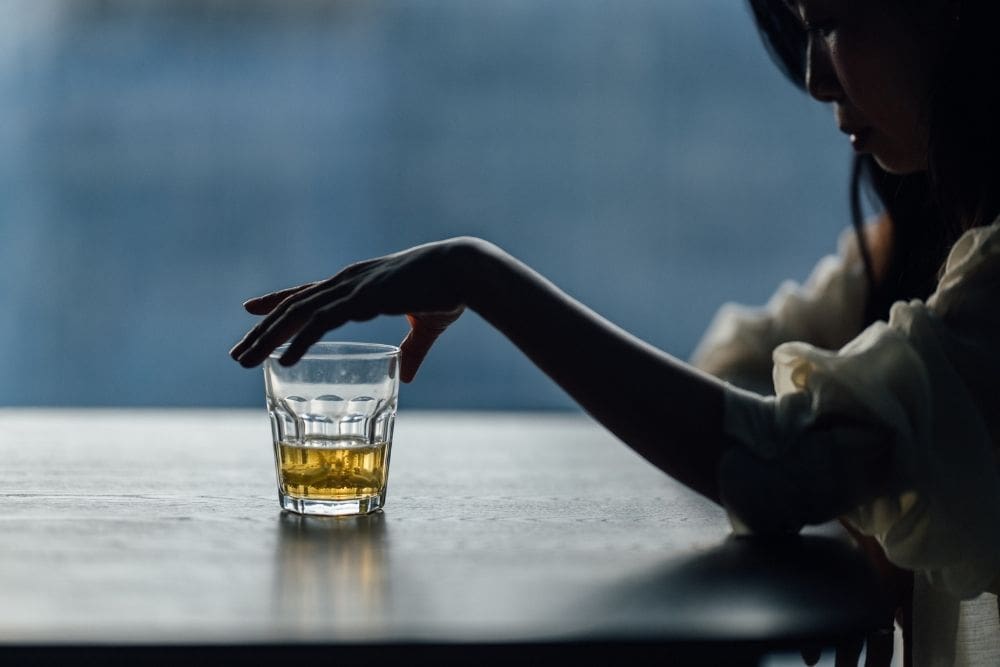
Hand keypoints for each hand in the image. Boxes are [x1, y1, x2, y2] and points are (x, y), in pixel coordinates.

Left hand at [229, 238, 473, 378]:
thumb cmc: (449, 291)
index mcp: (359, 284)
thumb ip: (412, 351)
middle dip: (261, 330)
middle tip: (236, 354)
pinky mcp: (364, 299)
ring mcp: (353, 289)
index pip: (308, 292)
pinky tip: (283, 358)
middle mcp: (348, 282)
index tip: (249, 309)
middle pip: (292, 306)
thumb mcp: (425, 326)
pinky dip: (300, 341)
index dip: (278, 301)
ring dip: (267, 338)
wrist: (466, 271)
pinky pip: (322, 322)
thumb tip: (405, 376)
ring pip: (297, 313)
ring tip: (243, 361)